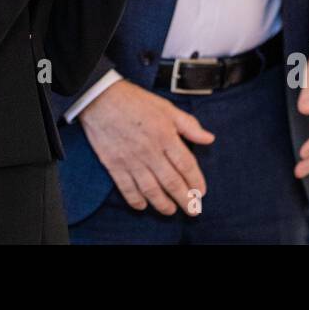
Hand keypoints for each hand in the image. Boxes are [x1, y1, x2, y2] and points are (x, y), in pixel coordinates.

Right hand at [78, 80, 214, 215]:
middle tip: (193, 210)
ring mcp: (131, 160)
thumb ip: (189, 125)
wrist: (100, 98)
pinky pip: (127, 188)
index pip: (186, 165)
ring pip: (151, 190)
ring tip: (171, 211)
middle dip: (185, 199)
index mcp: (165, 136)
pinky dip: (136, 200)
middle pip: (172, 182)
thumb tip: (209, 139)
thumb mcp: (166, 107)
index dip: (196, 181)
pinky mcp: (114, 164)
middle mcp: (150, 151)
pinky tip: (143, 206)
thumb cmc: (134, 101)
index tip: (201, 192)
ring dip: (163, 204)